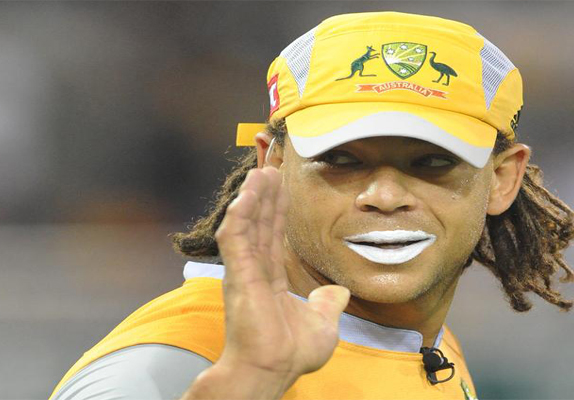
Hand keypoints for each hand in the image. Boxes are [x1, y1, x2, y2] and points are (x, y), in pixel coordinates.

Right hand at [185, 166, 349, 398]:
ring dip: (251, 198)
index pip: (273, 235)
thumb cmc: (292, 352)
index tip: (281, 186)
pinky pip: (234, 239)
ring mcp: (244, 271)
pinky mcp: (237, 275)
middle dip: (265, 196)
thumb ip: (329, 303)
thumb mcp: (323, 323)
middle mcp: (255, 271)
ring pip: (245, 225)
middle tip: (270, 167)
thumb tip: (339, 293)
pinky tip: (246, 196)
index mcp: (270, 279)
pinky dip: (239, 216)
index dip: (277, 210)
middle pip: (259, 224)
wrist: (275, 369)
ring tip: (260, 172)